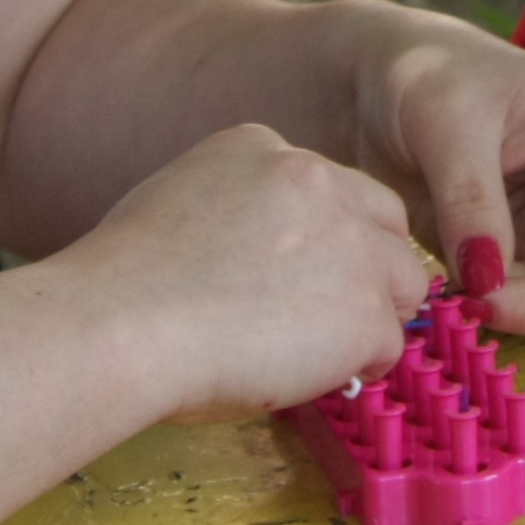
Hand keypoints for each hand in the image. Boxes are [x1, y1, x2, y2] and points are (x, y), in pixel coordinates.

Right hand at [62, 123, 430, 417]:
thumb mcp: (176, 204)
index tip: (290, 276)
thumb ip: (238, 214)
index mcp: (263, 149)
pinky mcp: (365, 308)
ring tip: (310, 352)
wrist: (122, 323)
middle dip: (369, 268)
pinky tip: (304, 375)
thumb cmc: (125, 285)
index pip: (328, 187)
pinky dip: (356, 366)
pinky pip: (387, 344)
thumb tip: (262, 264)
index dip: (320, 238)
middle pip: (384, 223)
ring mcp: (349, 242)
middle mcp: (316, 178)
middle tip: (325, 316)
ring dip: (369, 318)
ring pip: (402, 282)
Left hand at [343, 4, 524, 329]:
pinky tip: (448, 292)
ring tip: (460, 296)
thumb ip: (472, 200)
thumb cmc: (425, 70)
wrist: (361, 79)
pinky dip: (489, 305)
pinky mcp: (499, 252)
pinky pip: (514, 298)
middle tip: (487, 300)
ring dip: (520, 310)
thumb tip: (489, 282)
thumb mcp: (449, 121)